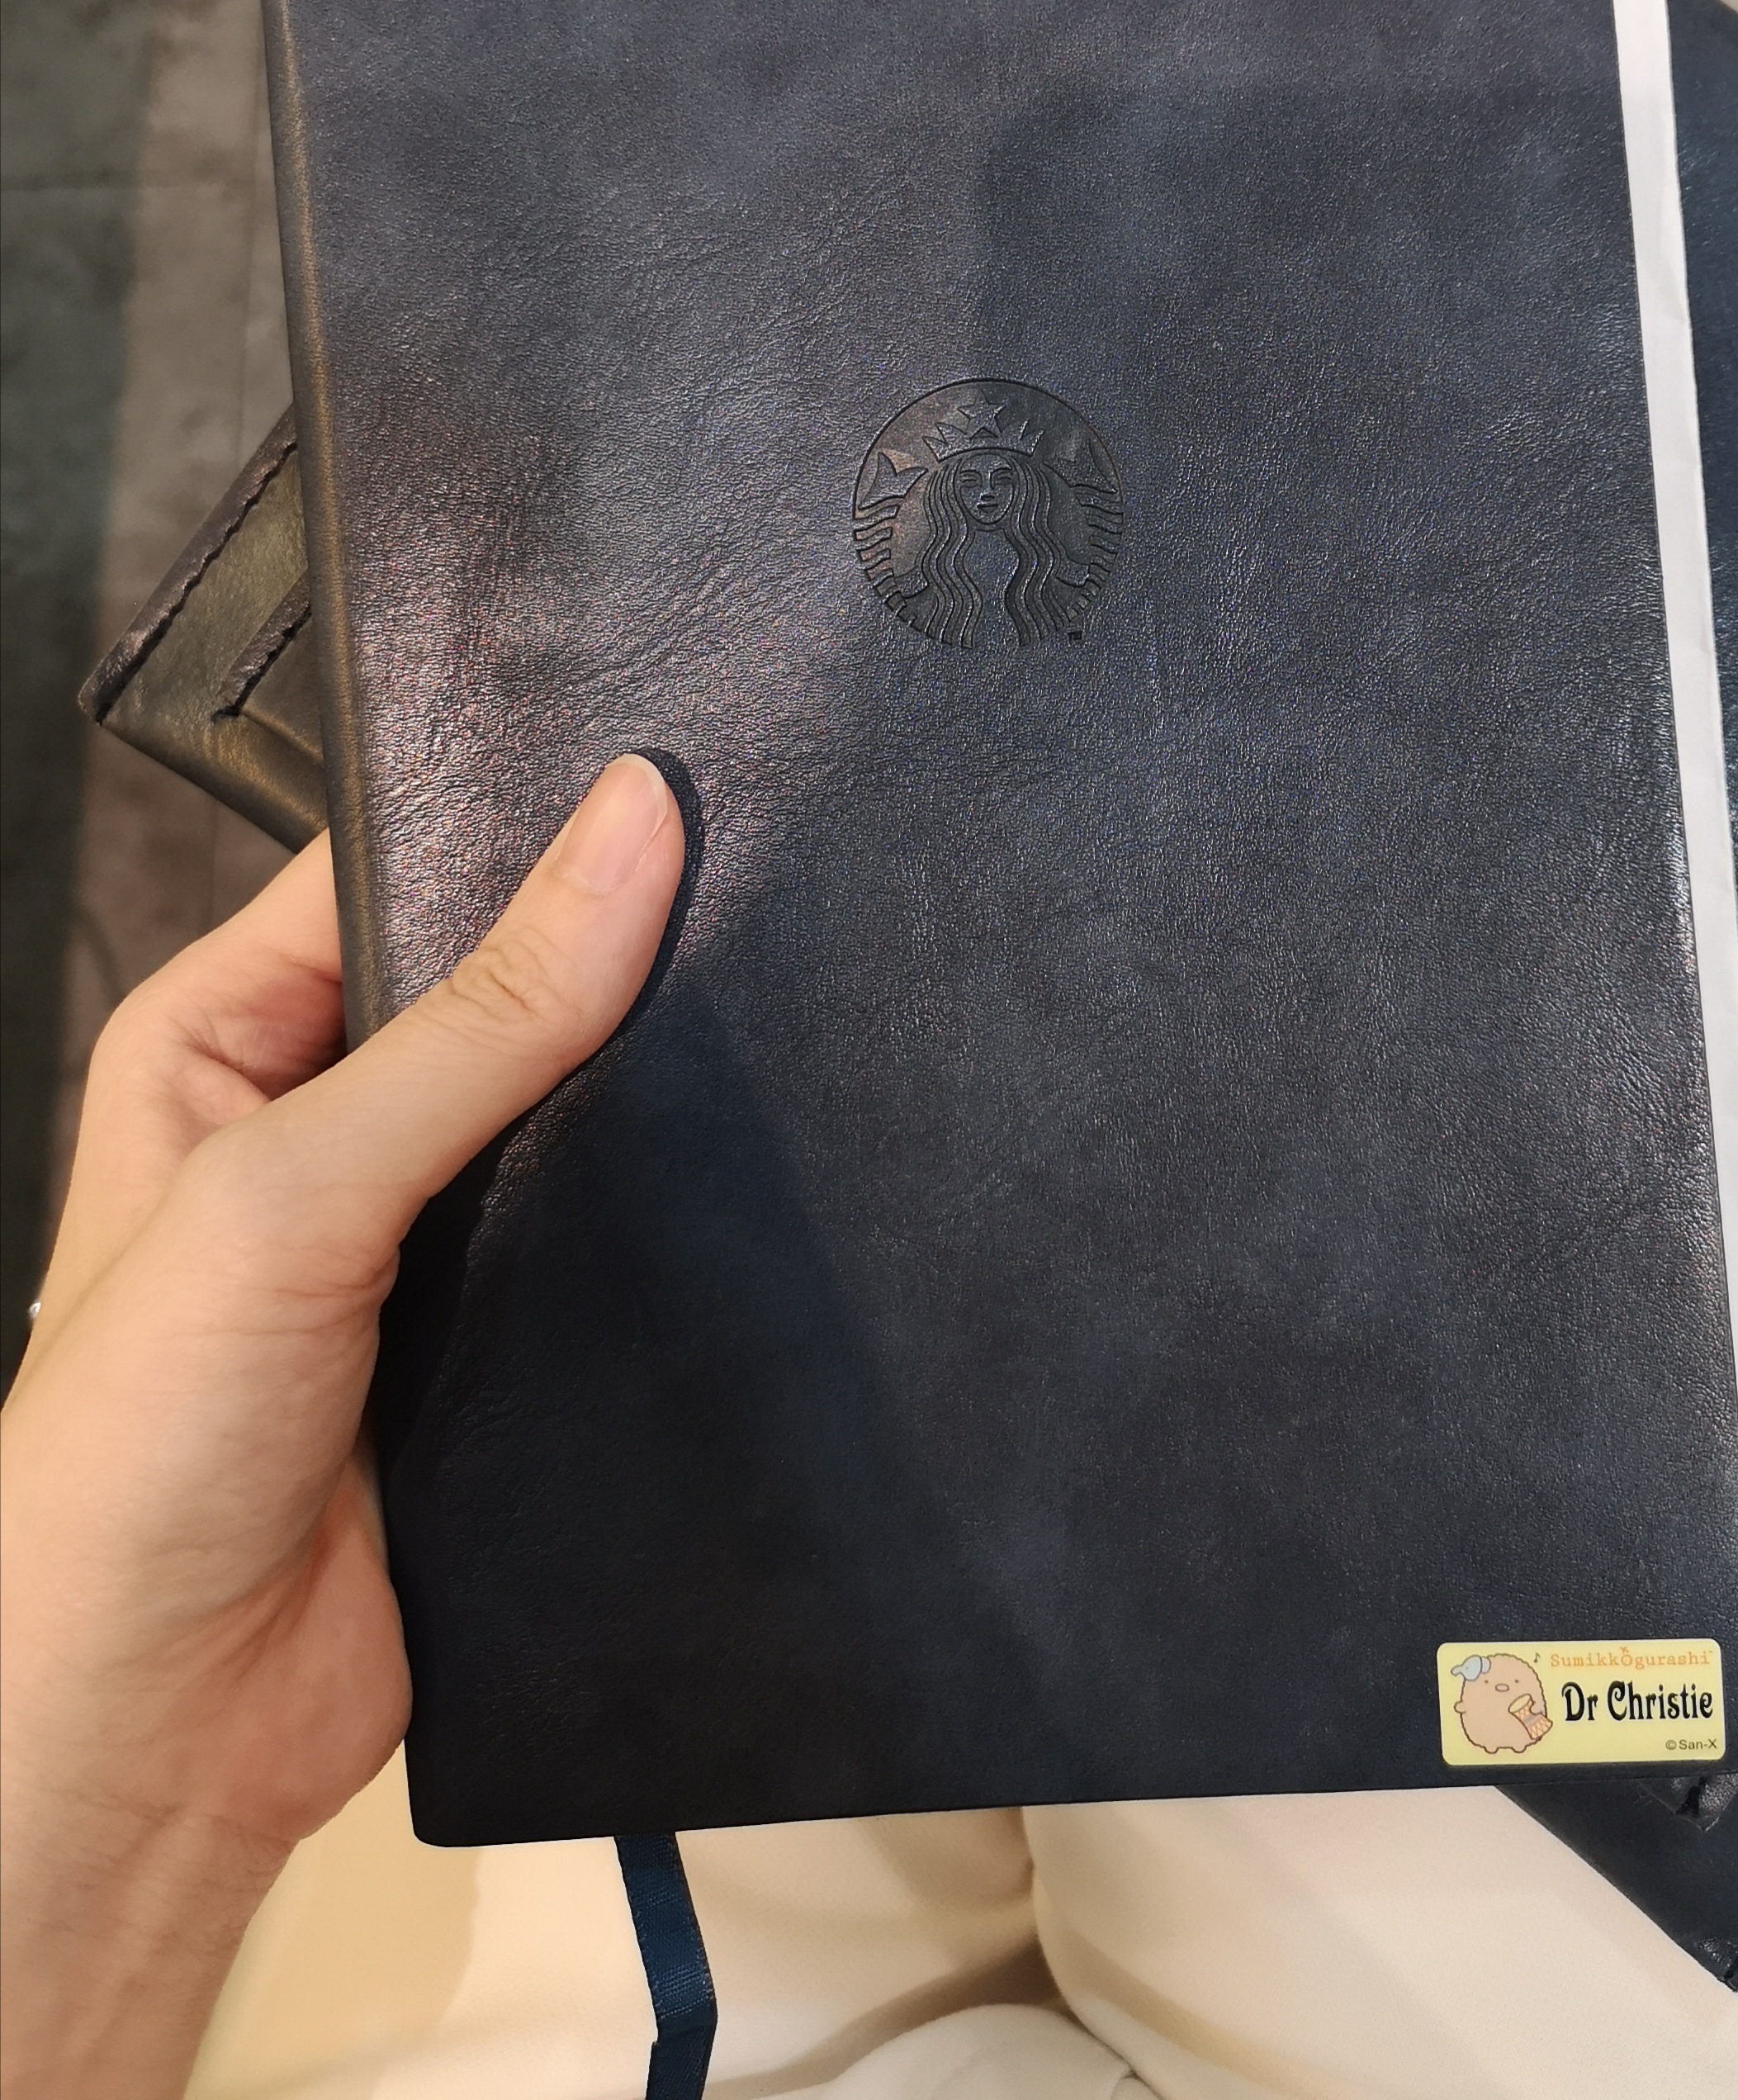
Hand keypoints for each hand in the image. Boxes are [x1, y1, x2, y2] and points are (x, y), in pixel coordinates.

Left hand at [0, 755, 682, 2098]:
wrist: (157, 1743)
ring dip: (662, 1095)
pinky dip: (681, 1222)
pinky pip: (612, 1250)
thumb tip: (635, 822)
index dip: (525, 820)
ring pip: (573, 1119)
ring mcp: (419, 1240)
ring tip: (814, 1006)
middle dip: (622, 957)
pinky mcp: (500, 1352)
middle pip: (502, 991)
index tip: (684, 777)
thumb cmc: (142, 1446)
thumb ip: (479, 1019)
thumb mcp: (295, 1188)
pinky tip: (787, 1170)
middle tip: (785, 880)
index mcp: (227, 1036)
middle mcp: (324, 1122)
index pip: (395, 868)